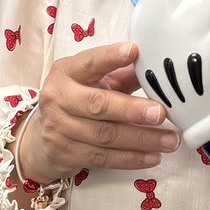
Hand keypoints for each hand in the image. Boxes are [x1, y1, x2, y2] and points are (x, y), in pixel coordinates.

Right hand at [17, 41, 179, 182]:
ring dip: (141, 139)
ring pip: (104, 136)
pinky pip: (103, 158)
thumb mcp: (96, 80)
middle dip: (132, 110)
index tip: (134, 51)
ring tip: (169, 140)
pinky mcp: (64, 155)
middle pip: (98, 105)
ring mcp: (59, 129)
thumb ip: (123, 73)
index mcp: (67, 72)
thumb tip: (156, 67)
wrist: (40, 137)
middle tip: (160, 113)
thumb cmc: (78, 99)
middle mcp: (58, 98)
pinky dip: (131, 159)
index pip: (90, 62)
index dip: (111, 57)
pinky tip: (153, 157)